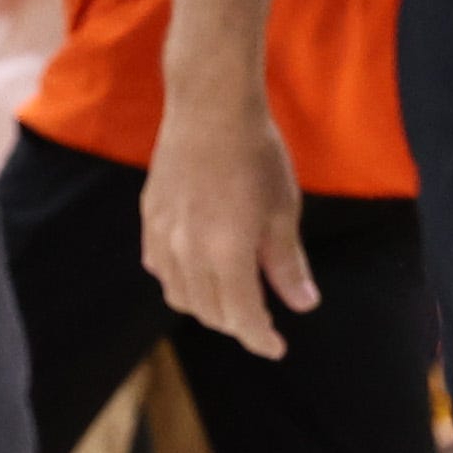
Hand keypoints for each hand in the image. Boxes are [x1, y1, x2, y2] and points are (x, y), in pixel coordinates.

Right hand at [142, 76, 314, 358]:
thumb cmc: (256, 154)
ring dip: (205, 305)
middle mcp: (188, 252)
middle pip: (210, 312)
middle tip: (260, 318)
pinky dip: (177, 278)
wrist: (211, 105)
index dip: (261, 339)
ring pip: (178, 293)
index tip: (277, 347)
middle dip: (238, 323)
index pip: (242, 318)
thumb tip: (303, 304)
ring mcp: (163, 233)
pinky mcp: (149, 214)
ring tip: (229, 296)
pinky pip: (158, 264)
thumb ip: (287, 263)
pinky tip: (194, 267)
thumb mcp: (283, 210)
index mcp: (227, 254)